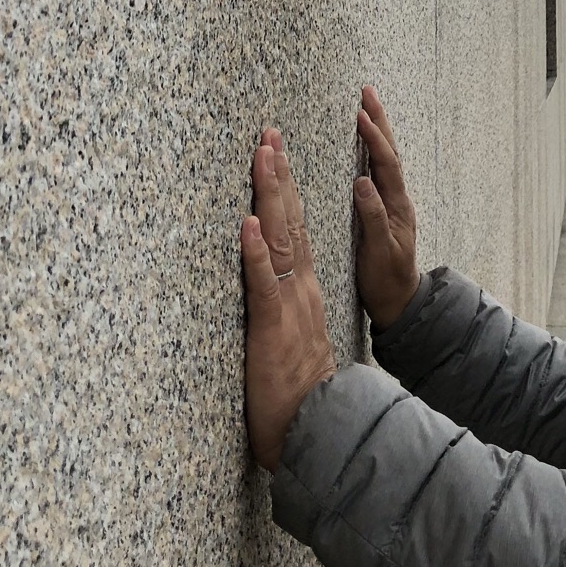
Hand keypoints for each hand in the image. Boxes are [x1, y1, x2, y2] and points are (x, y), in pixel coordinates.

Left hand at [241, 128, 335, 471]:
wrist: (320, 432)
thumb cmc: (298, 394)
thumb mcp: (290, 340)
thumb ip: (281, 311)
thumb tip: (267, 286)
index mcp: (303, 291)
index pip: (293, 230)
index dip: (284, 190)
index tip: (275, 152)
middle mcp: (302, 289)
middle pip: (289, 222)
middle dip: (278, 175)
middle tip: (269, 134)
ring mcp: (290, 305)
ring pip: (279, 240)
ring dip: (270, 196)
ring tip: (264, 157)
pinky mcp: (273, 327)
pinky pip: (264, 285)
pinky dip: (254, 253)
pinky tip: (246, 225)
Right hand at [353, 86, 420, 330]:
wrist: (399, 301)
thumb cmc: (386, 280)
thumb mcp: (377, 252)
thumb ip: (372, 217)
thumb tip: (361, 181)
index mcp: (397, 206)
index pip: (386, 164)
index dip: (374, 138)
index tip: (360, 114)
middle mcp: (398, 199)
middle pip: (390, 152)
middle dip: (379, 121)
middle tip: (367, 92)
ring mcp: (393, 203)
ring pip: (385, 159)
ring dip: (377, 131)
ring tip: (366, 107)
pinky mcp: (385, 209)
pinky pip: (379, 170)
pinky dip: (372, 150)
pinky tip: (365, 144)